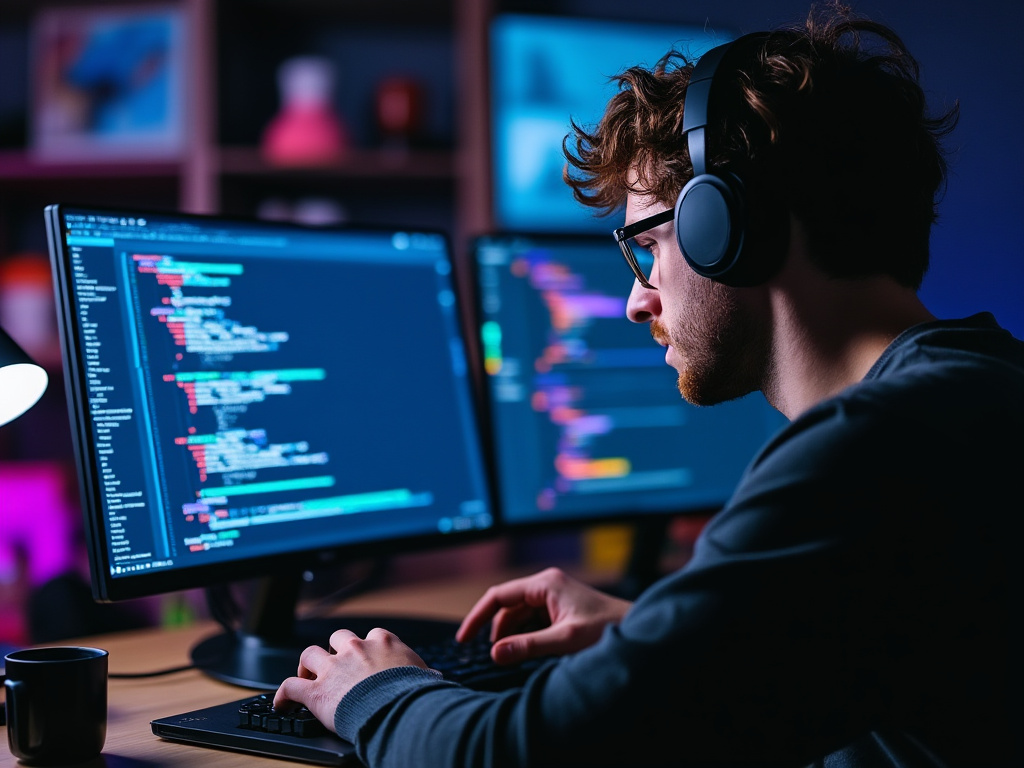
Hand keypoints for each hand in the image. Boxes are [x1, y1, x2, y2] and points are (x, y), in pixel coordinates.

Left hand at [273, 627, 428, 732]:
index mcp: (384, 642)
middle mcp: (356, 648)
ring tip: (308, 676)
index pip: (372, 635)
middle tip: (336, 665)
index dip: (367, 646)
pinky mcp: (316, 691)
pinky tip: (283, 704)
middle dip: (335, 649)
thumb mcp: (425, 676)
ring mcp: (333, 668)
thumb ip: (423, 673)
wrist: (398, 709)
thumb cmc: (415, 693)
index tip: (367, 656)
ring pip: (309, 655)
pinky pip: (290, 687)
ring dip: (307, 665)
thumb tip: (434, 678)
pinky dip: (284, 695)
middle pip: (339, 637)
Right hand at [456, 567, 631, 665]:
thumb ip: (529, 646)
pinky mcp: (560, 609)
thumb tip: (496, 653)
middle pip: (508, 608)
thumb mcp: (565, 640)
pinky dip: (527, 638)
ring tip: (517, 660)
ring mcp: (554, 597)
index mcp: (545, 584)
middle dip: (499, 633)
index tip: (464, 639)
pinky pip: (533, 622)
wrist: (638, 630)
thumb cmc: (608, 629)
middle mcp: (547, 585)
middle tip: (496, 659)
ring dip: (514, 638)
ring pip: (520, 617)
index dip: (477, 617)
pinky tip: (531, 655)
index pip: (498, 596)